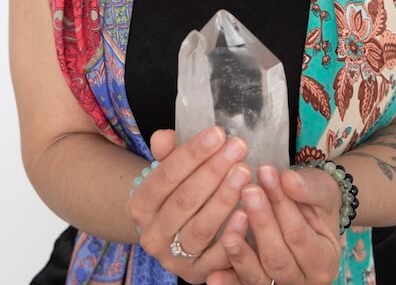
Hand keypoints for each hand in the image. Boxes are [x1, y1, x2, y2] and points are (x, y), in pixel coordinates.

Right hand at [127, 127, 251, 283]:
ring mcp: (173, 257)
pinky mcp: (195, 274)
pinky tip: (246, 213)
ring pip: (200, 228)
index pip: (166, 175)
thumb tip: (164, 136)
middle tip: (238, 147)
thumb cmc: (176, 193)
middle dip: (214, 170)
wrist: (172, 235)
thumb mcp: (169, 171)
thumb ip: (168, 153)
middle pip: (184, 200)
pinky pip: (215, 258)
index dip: (193, 153)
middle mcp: (152, 234)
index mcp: (141, 204)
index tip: (218, 133)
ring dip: (224, 198)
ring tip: (245, 172)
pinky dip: (231, 236)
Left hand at [208, 164, 340, 284]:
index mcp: (324, 259)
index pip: (298, 234)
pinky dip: (228, 281)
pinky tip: (213, 275)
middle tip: (248, 191)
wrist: (309, 210)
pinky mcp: (256, 284)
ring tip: (228, 234)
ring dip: (241, 256)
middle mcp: (304, 279)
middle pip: (277, 258)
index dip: (281, 205)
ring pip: (258, 277)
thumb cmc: (314, 199)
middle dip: (261, 223)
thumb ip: (307, 187)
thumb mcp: (320, 189)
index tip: (266, 173)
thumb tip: (288, 179)